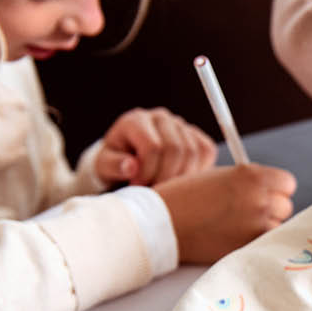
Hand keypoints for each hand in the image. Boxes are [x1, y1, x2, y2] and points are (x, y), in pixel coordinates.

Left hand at [96, 108, 216, 185]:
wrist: (128, 159)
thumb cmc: (116, 164)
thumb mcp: (105, 166)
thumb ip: (114, 165)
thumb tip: (131, 167)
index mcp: (136, 121)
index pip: (152, 147)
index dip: (148, 172)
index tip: (138, 187)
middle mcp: (160, 118)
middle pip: (175, 149)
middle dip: (166, 177)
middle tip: (155, 192)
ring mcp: (181, 125)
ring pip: (193, 152)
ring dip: (182, 178)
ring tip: (166, 188)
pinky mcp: (196, 135)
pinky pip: (207, 151)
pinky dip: (198, 170)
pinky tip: (181, 180)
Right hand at [154, 163, 295, 263]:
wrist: (162, 222)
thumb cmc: (186, 196)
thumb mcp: (220, 175)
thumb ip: (248, 181)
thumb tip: (269, 191)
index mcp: (253, 176)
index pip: (287, 183)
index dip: (276, 188)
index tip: (264, 192)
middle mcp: (260, 199)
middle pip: (285, 206)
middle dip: (271, 208)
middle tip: (247, 211)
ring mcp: (256, 225)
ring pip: (277, 226)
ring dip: (263, 226)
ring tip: (237, 224)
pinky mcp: (248, 246)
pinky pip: (264, 243)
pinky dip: (254, 241)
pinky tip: (235, 236)